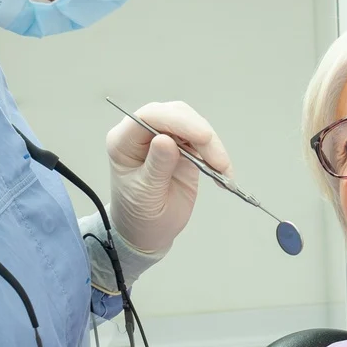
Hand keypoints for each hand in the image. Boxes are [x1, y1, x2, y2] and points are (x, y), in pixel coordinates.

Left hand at [105, 101, 231, 255]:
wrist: (147, 232)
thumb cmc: (138, 215)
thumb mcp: (146, 194)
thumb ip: (156, 166)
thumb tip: (166, 140)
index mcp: (124, 142)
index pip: (149, 116)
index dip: (178, 121)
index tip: (203, 137)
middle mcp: (143, 134)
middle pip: (175, 114)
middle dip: (201, 133)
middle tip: (218, 161)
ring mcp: (164, 138)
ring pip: (193, 124)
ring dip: (213, 145)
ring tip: (223, 171)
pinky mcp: (183, 147)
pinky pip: (203, 141)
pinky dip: (216, 155)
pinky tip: (223, 173)